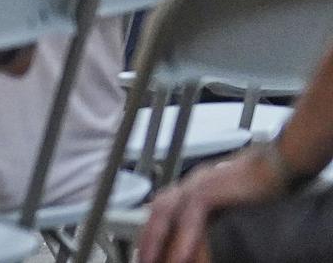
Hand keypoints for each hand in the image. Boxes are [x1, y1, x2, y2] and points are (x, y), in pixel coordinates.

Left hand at [138, 148, 289, 262]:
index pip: (160, 211)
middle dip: (147, 238)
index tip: (146, 251)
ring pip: (167, 215)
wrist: (275, 165)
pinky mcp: (208, 190)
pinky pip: (191, 218)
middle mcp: (187, 184)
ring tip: (155, 262)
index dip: (150, 232)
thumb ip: (208, 217)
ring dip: (157, 240)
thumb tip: (199, 239)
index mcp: (190, 187)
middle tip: (144, 260)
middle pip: (156, 212)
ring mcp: (195, 184)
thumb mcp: (225, 202)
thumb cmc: (256, 186)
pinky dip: (184, 239)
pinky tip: (181, 257)